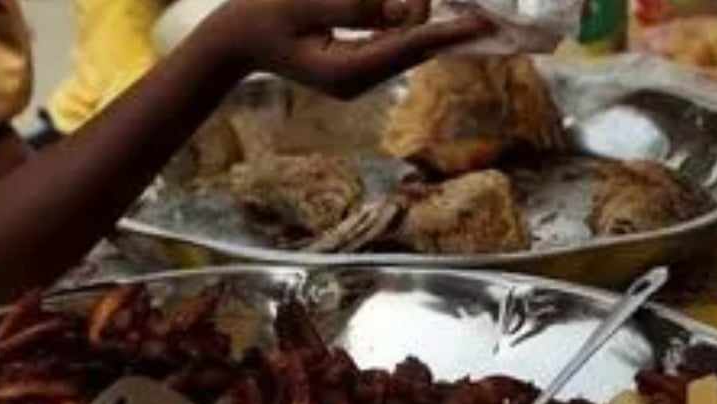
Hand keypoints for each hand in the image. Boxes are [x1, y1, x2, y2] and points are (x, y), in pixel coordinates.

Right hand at [210, 0, 492, 97]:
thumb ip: (354, 5)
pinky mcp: (356, 68)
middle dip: (430, 17)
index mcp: (345, 73)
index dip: (447, 31)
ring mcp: (357, 78)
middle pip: (411, 48)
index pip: (407, 47)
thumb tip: (403, 7)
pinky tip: (409, 9)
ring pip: (405, 46)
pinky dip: (402, 24)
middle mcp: (357, 81)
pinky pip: (390, 44)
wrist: (234, 40)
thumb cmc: (260, 15)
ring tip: (434, 6)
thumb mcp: (305, 3)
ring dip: (417, 19)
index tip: (482, 23)